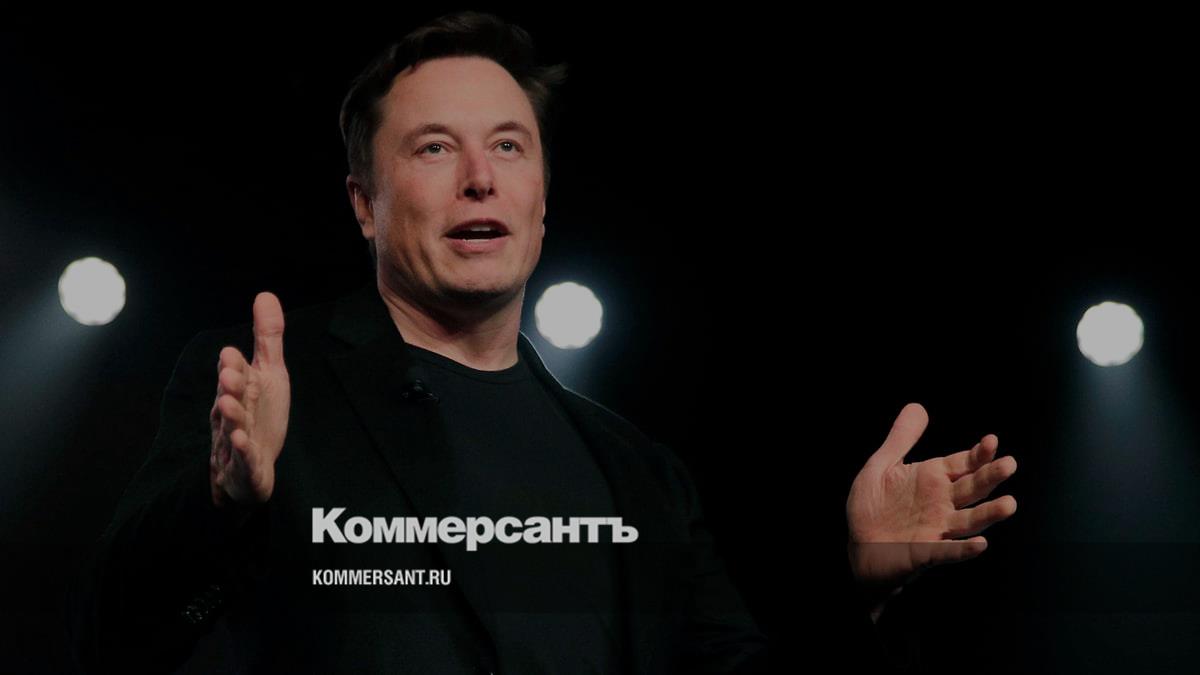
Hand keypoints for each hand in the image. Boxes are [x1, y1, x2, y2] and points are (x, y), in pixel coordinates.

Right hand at [209, 292, 290, 506]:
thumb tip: (265, 294)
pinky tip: (243, 442)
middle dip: (228, 386)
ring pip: (232, 427)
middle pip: (229, 397)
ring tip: (229, 405)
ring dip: (231, 417)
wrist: (250, 468)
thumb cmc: (259, 415)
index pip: (235, 374)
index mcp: (239, 390)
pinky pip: (244, 459)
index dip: (233, 366)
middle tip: (228, 375)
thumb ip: (267, 338)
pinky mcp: (246, 466)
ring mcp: (237, 441)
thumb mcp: (269, 374)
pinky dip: (243, 452)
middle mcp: (233, 413)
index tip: (231, 354)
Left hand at [846, 403, 1017, 594]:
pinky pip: (947, 551)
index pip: (963, 464)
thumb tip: (917, 407)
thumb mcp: (881, 467)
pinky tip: (979, 545)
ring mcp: (937, 529)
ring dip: (988, 514)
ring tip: (1009, 504)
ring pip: (969, 521)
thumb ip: (901, 439)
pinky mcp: (925, 553)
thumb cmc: (871, 508)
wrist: (857, 547)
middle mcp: (941, 503)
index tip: (991, 440)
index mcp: (932, 480)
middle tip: (1009, 464)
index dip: (978, 454)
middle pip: (972, 489)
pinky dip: (963, 549)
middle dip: (990, 477)